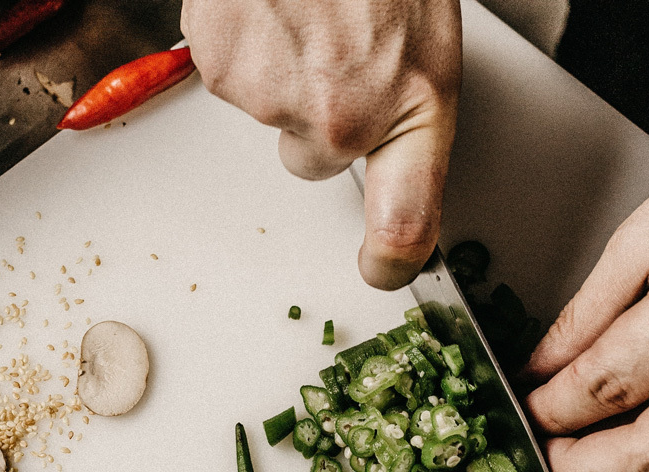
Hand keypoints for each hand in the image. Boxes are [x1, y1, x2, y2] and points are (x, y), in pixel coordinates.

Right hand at [181, 0, 461, 289]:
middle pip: (313, 159)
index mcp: (412, 109)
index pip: (407, 223)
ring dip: (282, 72)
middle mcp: (341, 119)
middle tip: (336, 52)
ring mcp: (274, 96)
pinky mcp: (221, 66)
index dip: (392, 260)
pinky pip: (230, 75)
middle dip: (319, 117)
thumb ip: (403, 115)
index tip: (382, 269)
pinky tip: (272, 6)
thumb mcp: (426, 42)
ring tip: (306, 13)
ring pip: (269, 112)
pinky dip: (246, 45)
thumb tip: (381, 164)